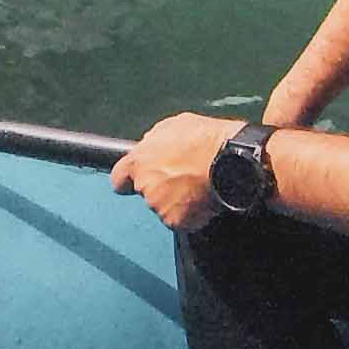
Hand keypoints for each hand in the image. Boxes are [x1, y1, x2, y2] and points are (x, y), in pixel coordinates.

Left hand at [110, 112, 241, 232]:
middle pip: (147, 192)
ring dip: (176, 200)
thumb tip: (152, 147)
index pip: (118, 179)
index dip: (127, 180)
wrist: (229, 160)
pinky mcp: (178, 222)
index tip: (132, 182)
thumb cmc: (203, 138)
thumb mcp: (173, 126)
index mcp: (139, 162)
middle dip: (160, 187)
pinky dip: (191, 213)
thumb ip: (155, 142)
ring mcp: (161, 206)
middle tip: (182, 177)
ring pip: (165, 206)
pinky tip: (203, 198)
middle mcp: (145, 186)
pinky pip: (182, 219)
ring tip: (197, 185)